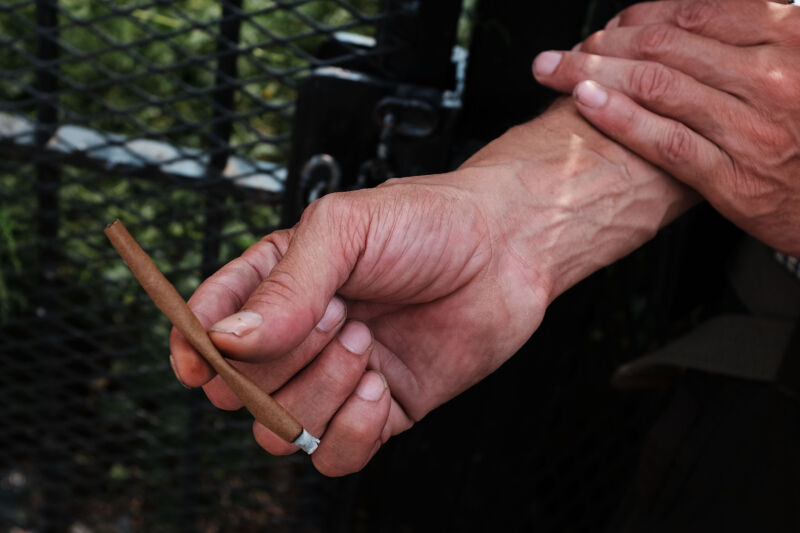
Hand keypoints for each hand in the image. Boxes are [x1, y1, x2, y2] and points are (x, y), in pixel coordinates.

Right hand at [169, 102, 693, 475]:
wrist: (507, 248)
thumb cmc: (426, 223)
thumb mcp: (345, 230)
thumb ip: (285, 286)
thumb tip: (226, 341)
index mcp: (277, 284)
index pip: (207, 327)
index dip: (195, 349)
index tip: (202, 359)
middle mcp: (299, 336)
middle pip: (238, 388)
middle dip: (283, 360)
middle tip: (338, 315)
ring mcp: (336, 378)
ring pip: (280, 430)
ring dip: (320, 392)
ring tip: (367, 342)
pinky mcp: (378, 412)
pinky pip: (332, 455)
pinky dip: (352, 432)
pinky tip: (381, 387)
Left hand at [532, 0, 799, 254]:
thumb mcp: (799, 65)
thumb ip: (751, 37)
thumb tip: (691, 18)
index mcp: (788, 39)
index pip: (695, 12)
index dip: (641, 14)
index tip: (614, 23)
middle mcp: (770, 78)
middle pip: (662, 46)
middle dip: (603, 43)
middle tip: (572, 49)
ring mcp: (750, 128)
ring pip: (655, 86)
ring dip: (593, 73)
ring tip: (558, 71)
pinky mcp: (731, 177)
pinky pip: (664, 140)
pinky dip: (618, 117)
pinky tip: (585, 104)